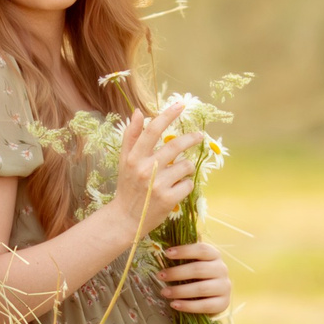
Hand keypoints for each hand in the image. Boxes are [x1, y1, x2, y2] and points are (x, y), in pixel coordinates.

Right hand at [105, 99, 195, 238]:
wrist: (125, 219)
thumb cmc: (127, 186)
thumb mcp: (124, 161)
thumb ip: (131, 136)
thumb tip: (138, 112)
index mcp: (134, 158)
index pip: (152, 130)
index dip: (168, 115)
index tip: (181, 105)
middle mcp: (145, 169)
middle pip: (175, 146)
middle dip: (191, 138)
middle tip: (199, 135)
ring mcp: (157, 185)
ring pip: (185, 166)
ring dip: (186, 167)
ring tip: (179, 173)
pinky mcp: (168, 200)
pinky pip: (188, 184)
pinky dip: (186, 185)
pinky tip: (177, 189)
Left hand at [158, 242, 229, 317]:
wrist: (214, 297)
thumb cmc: (199, 276)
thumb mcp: (194, 262)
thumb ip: (185, 255)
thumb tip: (165, 246)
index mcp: (214, 255)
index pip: (202, 250)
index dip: (184, 251)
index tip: (166, 253)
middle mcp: (222, 269)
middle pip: (199, 269)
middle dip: (176, 273)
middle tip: (160, 276)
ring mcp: (224, 287)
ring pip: (201, 289)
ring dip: (179, 291)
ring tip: (164, 292)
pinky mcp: (223, 303)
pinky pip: (204, 306)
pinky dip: (188, 306)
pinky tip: (174, 304)